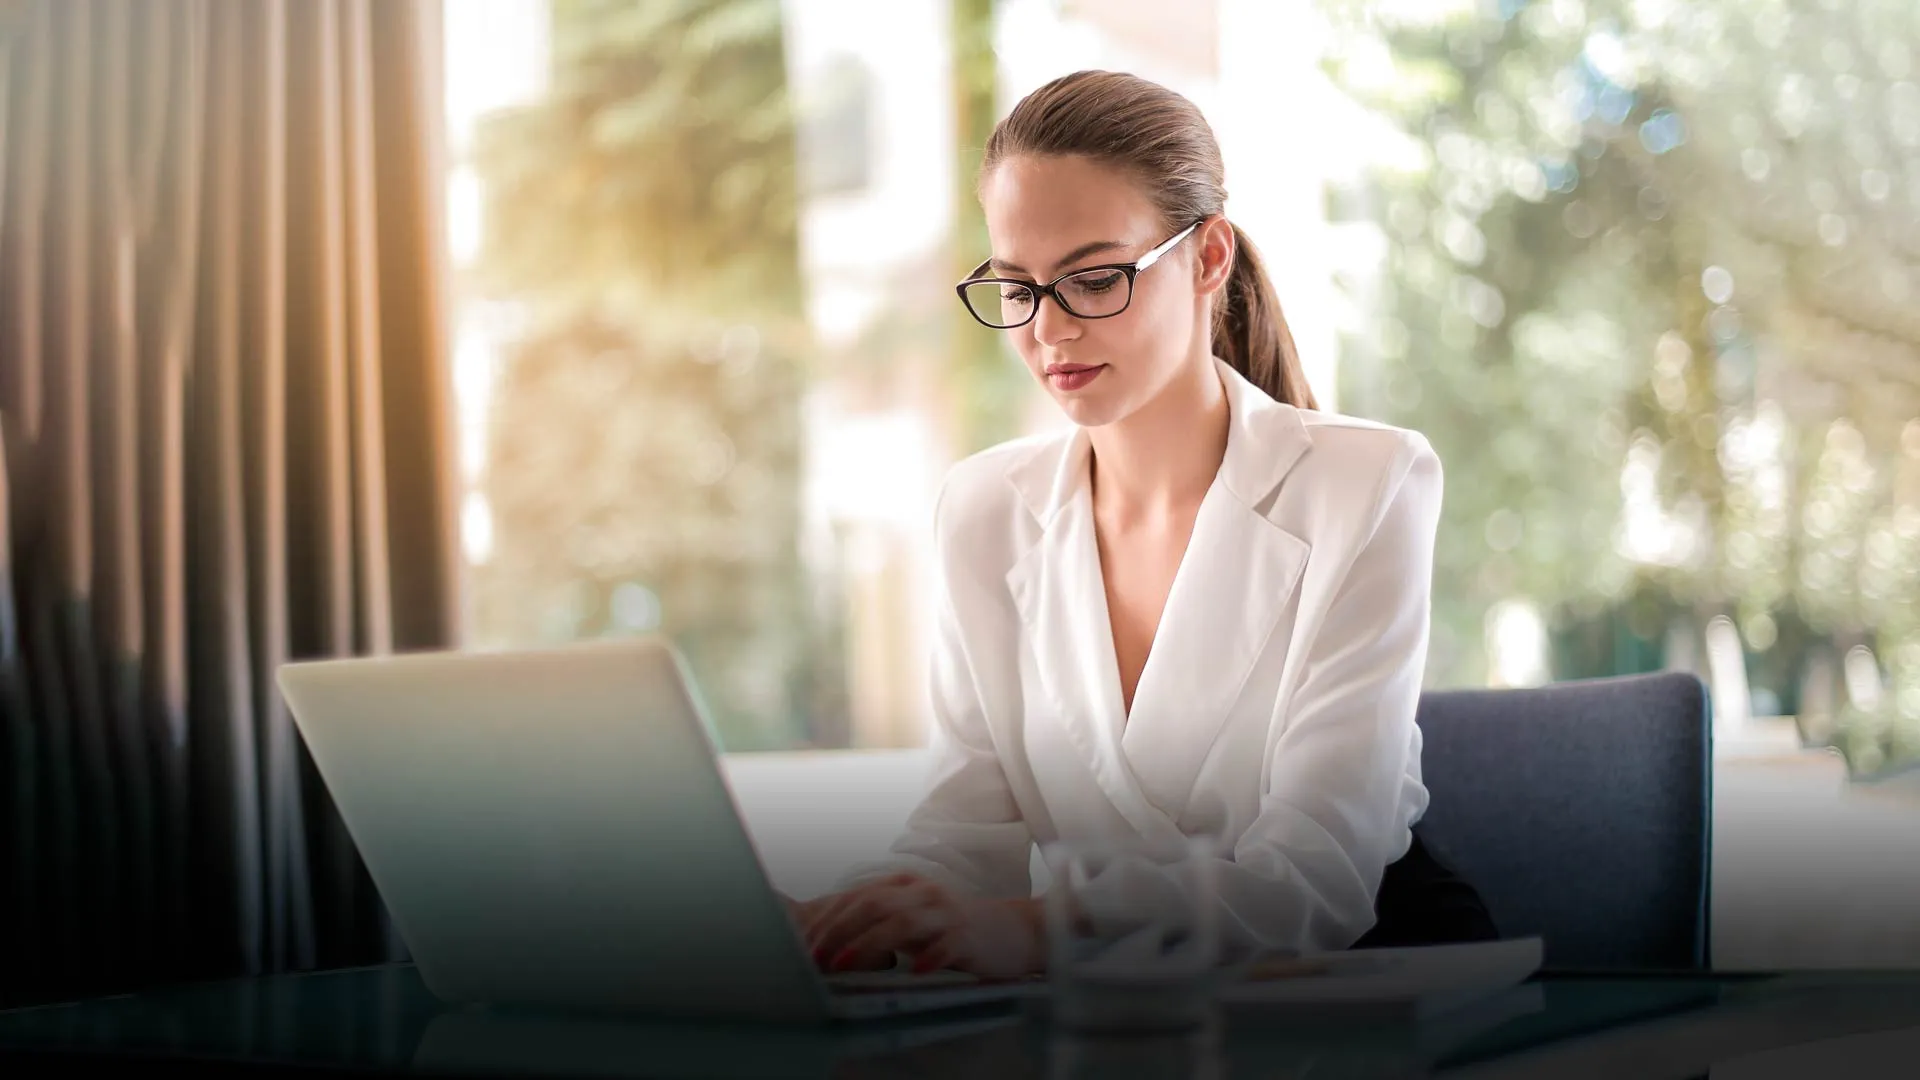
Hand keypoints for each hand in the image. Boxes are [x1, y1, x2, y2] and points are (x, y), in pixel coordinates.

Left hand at [803, 873, 1043, 980]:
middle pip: (873, 905)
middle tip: (815, 958)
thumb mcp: (912, 922)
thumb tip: (833, 946)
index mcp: (905, 887)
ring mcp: (946, 913)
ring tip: (844, 965)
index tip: (805, 946)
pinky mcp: (968, 935)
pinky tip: (913, 972)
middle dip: (839, 932)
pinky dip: (928, 957)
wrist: (1011, 931)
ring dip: (868, 945)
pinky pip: (946, 945)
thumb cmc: (952, 931)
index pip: (857, 898)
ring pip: (902, 923)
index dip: (828, 921)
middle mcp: (922, 893)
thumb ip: (879, 926)